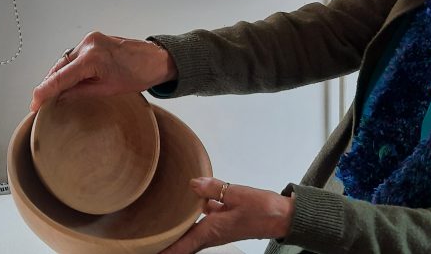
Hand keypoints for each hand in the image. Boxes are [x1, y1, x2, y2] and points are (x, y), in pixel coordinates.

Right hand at [30, 32, 176, 110]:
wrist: (156, 59)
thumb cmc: (139, 74)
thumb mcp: (108, 89)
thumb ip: (80, 92)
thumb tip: (59, 98)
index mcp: (93, 58)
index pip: (60, 78)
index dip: (44, 92)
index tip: (34, 104)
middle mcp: (88, 44)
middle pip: (59, 67)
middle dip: (48, 85)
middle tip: (39, 103)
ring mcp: (91, 39)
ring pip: (65, 61)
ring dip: (58, 76)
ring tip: (50, 94)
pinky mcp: (94, 39)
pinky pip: (74, 55)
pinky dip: (68, 68)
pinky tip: (65, 80)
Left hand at [161, 177, 293, 253]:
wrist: (283, 217)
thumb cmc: (263, 209)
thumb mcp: (237, 194)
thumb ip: (213, 188)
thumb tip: (193, 184)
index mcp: (211, 231)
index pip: (182, 246)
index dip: (165, 251)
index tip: (148, 251)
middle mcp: (213, 234)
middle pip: (184, 241)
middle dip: (168, 241)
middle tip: (149, 237)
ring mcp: (219, 229)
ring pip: (194, 230)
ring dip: (180, 228)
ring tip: (164, 219)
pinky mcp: (226, 222)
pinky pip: (206, 220)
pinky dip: (196, 214)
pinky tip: (194, 198)